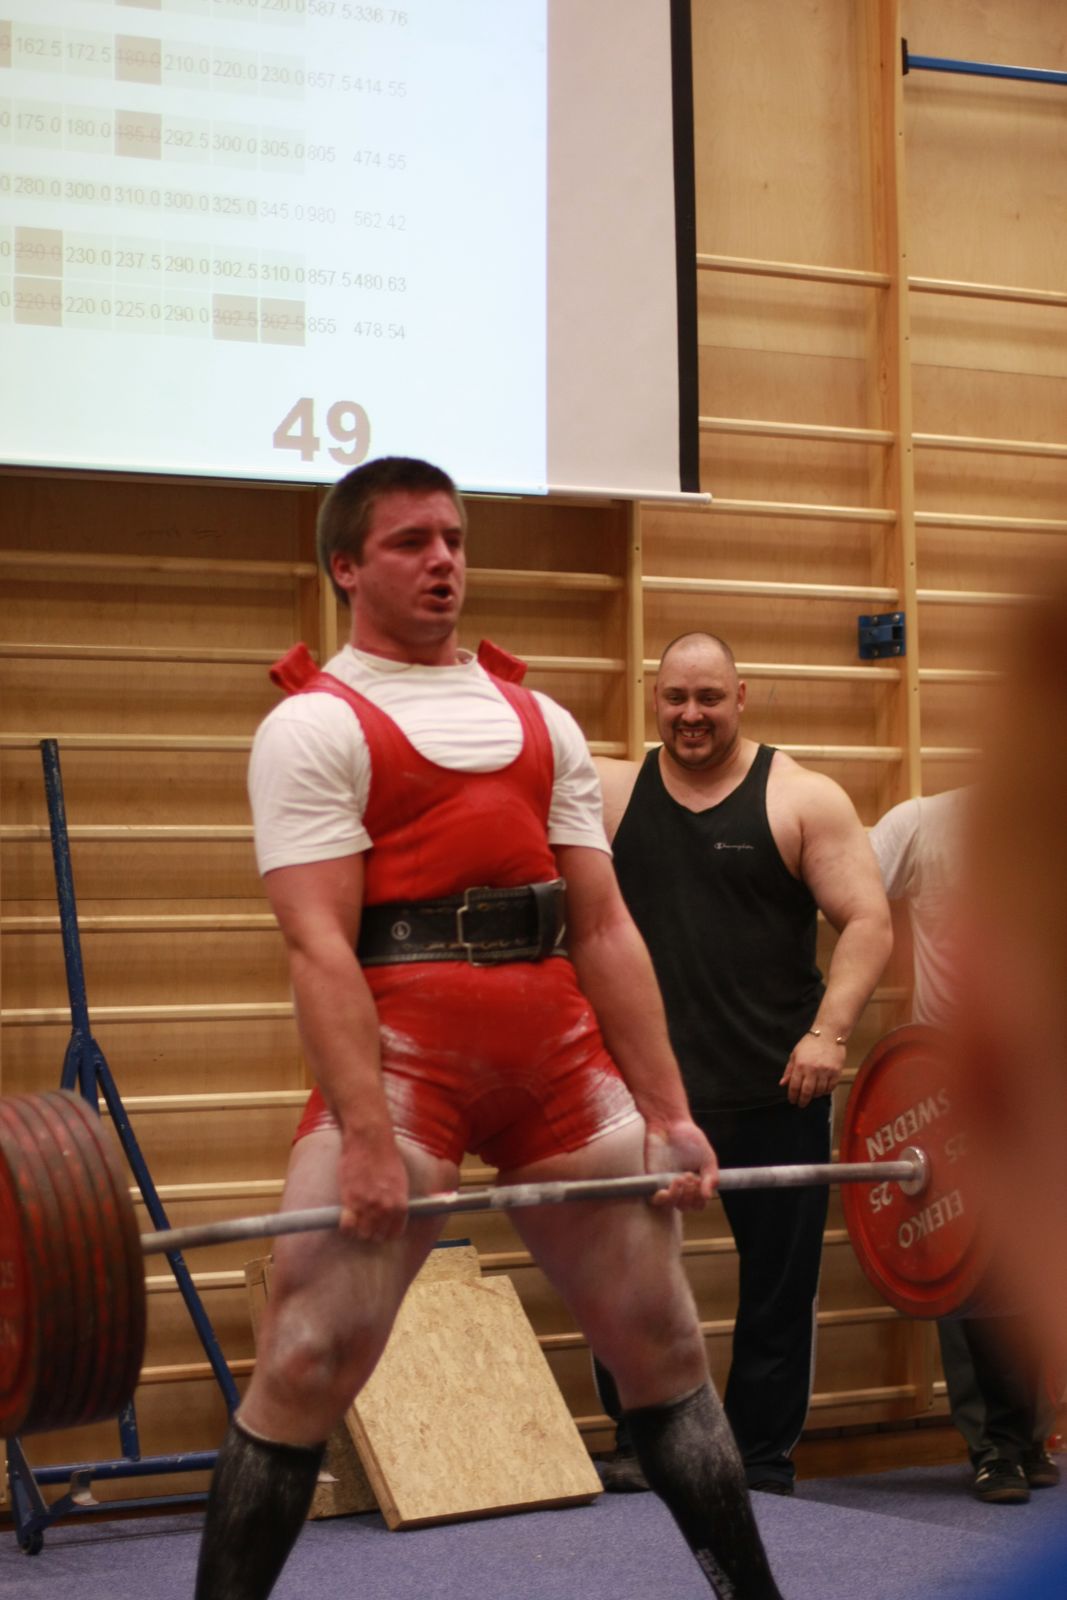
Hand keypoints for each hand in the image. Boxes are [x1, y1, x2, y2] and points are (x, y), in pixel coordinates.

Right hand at [337, 1121, 409, 1242]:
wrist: (370, 1140)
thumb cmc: (386, 1156)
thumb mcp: (401, 1180)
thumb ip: (398, 1199)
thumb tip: (395, 1212)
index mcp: (400, 1204)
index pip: (395, 1233)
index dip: (387, 1233)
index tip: (381, 1231)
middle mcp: (385, 1209)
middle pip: (377, 1236)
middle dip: (372, 1232)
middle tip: (366, 1223)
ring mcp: (367, 1206)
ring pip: (362, 1234)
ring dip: (358, 1230)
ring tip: (356, 1221)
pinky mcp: (349, 1201)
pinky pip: (347, 1227)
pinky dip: (346, 1227)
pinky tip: (346, 1219)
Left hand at [643, 1118, 717, 1209]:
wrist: (669, 1123)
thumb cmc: (689, 1138)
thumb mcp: (707, 1157)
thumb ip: (711, 1177)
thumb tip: (707, 1196)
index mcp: (694, 1184)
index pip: (698, 1204)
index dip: (700, 1199)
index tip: (700, 1181)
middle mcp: (679, 1187)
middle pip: (685, 1207)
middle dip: (690, 1195)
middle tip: (690, 1175)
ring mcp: (665, 1184)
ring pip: (671, 1205)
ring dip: (678, 1196)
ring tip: (680, 1177)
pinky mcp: (652, 1180)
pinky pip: (655, 1200)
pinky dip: (662, 1198)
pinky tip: (667, 1187)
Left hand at [780, 1032, 844, 1106]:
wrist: (828, 1034)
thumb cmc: (810, 1043)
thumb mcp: (795, 1054)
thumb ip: (789, 1070)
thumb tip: (783, 1084)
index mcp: (800, 1065)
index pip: (794, 1086)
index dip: (792, 1096)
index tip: (792, 1100)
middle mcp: (813, 1070)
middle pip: (807, 1092)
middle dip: (803, 1100)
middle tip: (801, 1104)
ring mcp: (825, 1071)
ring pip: (819, 1091)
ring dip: (814, 1096)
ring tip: (812, 1094)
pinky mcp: (836, 1072)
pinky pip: (830, 1088)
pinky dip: (825, 1091)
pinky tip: (822, 1089)